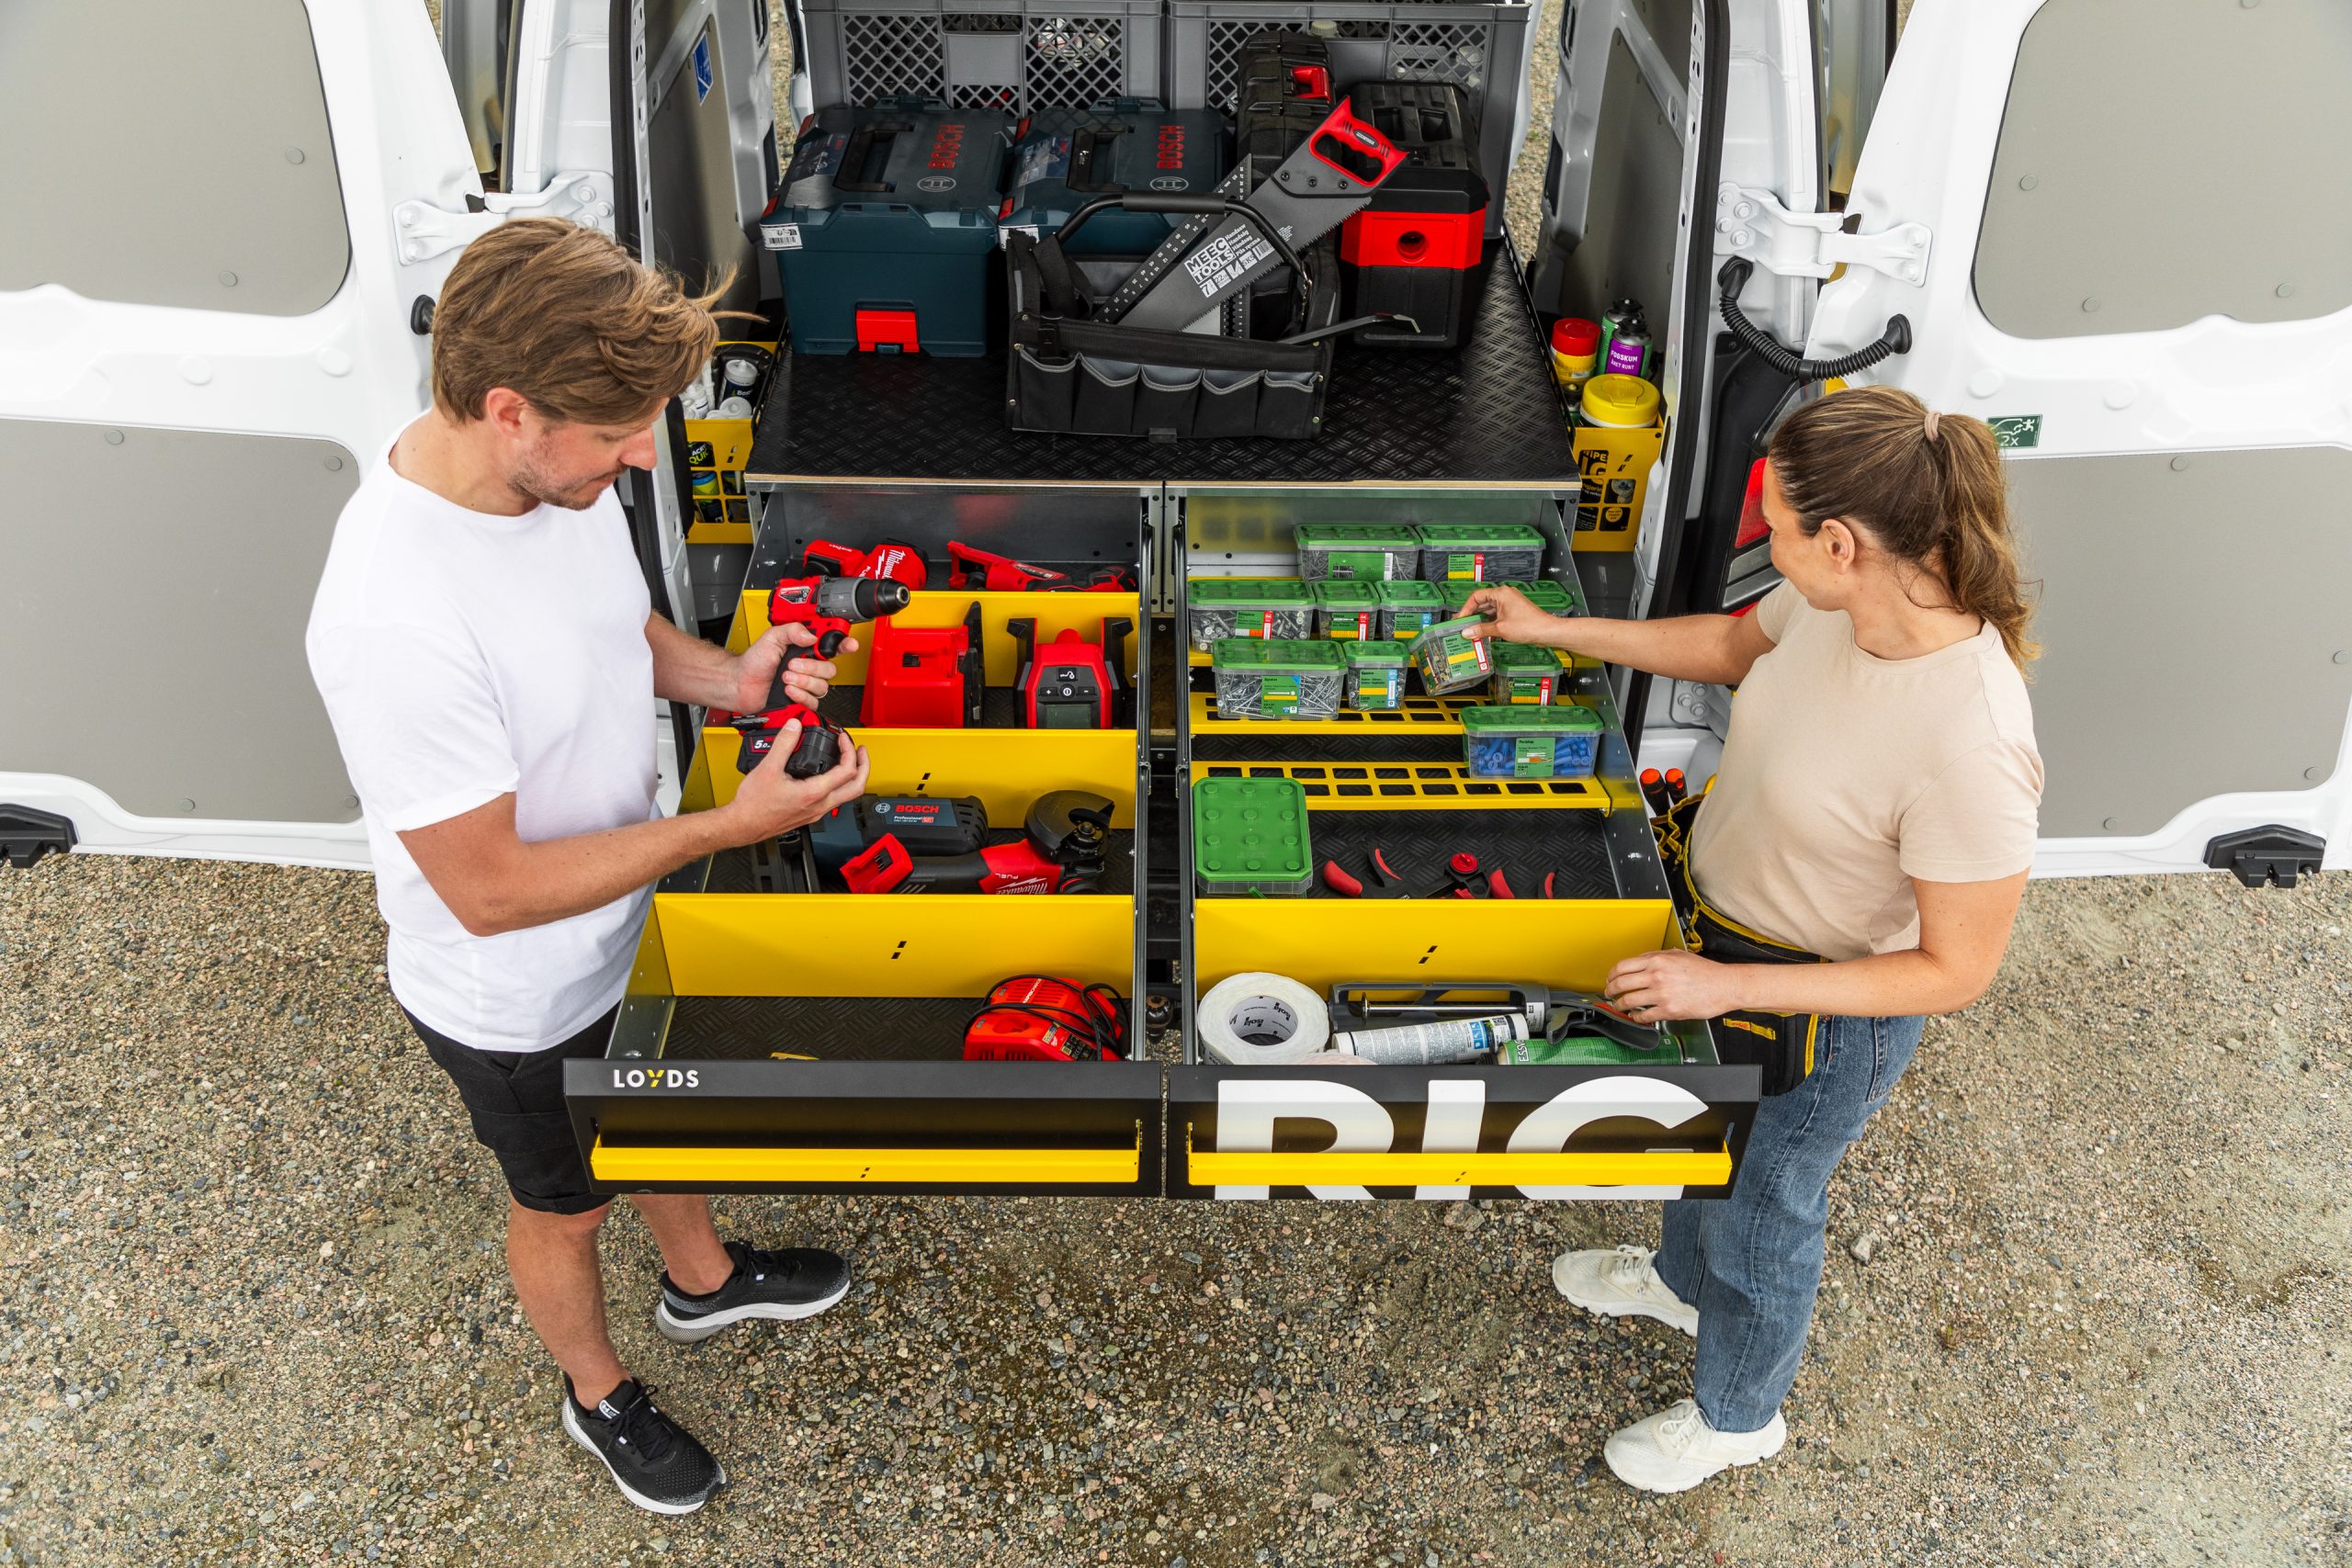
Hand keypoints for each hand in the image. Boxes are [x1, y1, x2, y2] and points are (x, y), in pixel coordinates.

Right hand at [717, 719, 869, 841]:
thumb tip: (794, 726)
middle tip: (861, 751)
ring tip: (849, 760)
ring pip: (846, 795)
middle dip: (864, 766)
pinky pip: (833, 800)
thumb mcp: (768, 768)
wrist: (743, 824)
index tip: (842, 738)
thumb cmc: (754, 805)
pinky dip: (838, 785)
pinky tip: (827, 775)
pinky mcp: (809, 814)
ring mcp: (816, 811)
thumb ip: (784, 743)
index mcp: (814, 793)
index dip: (849, 750)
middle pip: (857, 787)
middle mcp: (819, 805)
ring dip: (852, 776)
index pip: (847, 771)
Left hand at [731, 625, 854, 712]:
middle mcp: (808, 667)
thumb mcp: (771, 637)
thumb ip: (792, 631)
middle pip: (830, 669)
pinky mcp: (801, 699)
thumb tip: (811, 636)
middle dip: (811, 668)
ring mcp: (805, 684)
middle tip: (792, 665)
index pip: (831, 646)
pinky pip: (813, 701)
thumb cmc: (753, 662)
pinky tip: (788, 690)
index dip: (844, 645)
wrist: (740, 684)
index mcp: (804, 649)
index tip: (849, 644)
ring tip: (785, 678)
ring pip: (822, 687)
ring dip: (803, 682)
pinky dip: (800, 695)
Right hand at [1460, 584, 1557, 646]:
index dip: (1466, 608)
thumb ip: (1481, 630)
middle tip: (1462, 625)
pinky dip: (1489, 622)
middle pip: (1482, 603)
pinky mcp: (1513, 612)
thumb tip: (1467, 632)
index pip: (1476, 596)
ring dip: (1480, 620)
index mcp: (1501, 593)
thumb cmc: (1529, 625)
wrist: (1546, 631)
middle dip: (1472, 615)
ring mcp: (1509, 603)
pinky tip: (1483, 631)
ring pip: (1489, 610)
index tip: (1460, 619)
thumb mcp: (1500, 629)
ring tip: (1471, 630)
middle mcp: (1505, 595)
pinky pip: (1496, 615)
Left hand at [1603, 950, 1747, 1021]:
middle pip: (1620, 984)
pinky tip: (1636, 1016)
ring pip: (1628, 1001)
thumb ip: (1656, 956)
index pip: (1622, 966)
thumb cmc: (1705, 971)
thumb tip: (1640, 961)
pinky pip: (1644, 1015)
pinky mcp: (1669, 1010)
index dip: (1611, 975)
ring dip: (1619, 1005)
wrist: (1724, 985)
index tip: (1610, 979)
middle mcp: (1656, 976)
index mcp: (1657, 961)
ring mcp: (1661, 994)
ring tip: (1619, 1006)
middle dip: (1610, 990)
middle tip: (1609, 994)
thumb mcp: (1678, 955)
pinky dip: (1635, 1017)